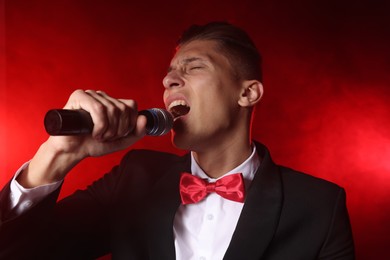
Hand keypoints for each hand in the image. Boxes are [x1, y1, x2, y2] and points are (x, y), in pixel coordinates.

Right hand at [18, 90, 146, 187]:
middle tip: (106, 138)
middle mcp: (102, 96)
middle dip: (118, 129)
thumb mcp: (121, 141)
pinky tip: (94, 133)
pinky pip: (99, 109)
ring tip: (99, 136)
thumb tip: (144, 118)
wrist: (73, 152)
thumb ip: (136, 132)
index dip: (129, 123)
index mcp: (112, 102)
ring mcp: (90, 95)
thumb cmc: (94, 144)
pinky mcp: (78, 96)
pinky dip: (100, 125)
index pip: (131, 105)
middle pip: (123, 109)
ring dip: (108, 130)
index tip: (118, 135)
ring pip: (111, 109)